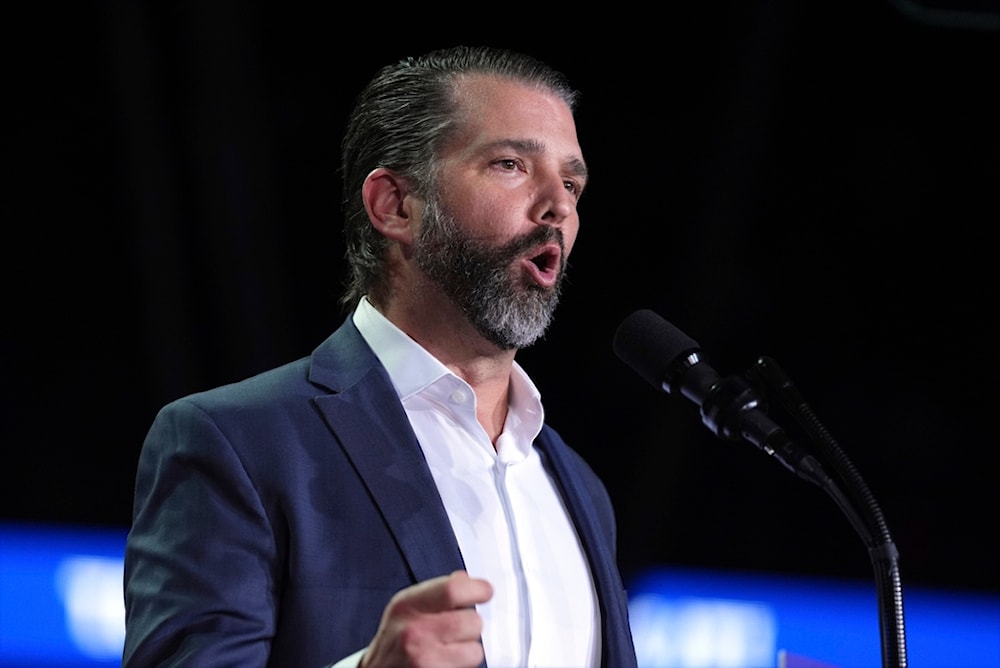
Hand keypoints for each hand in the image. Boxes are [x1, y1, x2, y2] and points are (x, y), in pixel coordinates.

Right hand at [359, 570, 492, 667]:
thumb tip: (465, 579)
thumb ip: (436, 592)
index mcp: (408, 605)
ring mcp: (424, 659)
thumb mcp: (406, 607)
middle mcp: (414, 632)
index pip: (453, 590)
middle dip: (472, 625)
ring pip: (475, 650)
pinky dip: (461, 666)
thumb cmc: (394, 640)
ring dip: (469, 650)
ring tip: (451, 649)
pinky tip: (445, 662)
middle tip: (461, 628)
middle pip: (471, 621)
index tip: (485, 591)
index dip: (477, 589)